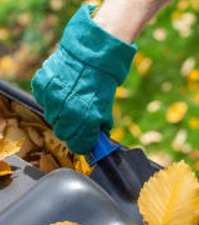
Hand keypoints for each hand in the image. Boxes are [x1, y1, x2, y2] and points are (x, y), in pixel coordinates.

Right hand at [31, 5, 136, 153]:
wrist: (92, 55)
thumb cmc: (102, 83)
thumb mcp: (106, 109)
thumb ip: (99, 128)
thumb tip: (97, 142)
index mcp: (87, 120)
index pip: (77, 146)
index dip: (81, 144)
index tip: (83, 140)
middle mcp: (69, 111)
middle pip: (63, 133)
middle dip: (71, 130)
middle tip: (78, 119)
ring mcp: (53, 98)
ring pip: (52, 118)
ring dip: (60, 113)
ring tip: (70, 100)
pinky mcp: (42, 85)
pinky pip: (43, 100)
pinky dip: (50, 98)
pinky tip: (61, 90)